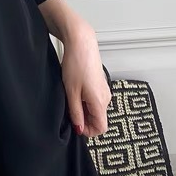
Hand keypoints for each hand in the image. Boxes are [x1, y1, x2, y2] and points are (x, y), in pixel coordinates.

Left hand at [59, 20, 110, 137]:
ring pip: (96, 109)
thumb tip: (79, 128)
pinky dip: (85, 100)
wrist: (82, 44)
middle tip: (69, 109)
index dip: (88, 131)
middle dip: (84, 119)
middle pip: (98, 119)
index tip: (75, 125)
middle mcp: (106, 97)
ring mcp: (104, 90)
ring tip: (71, 97)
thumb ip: (76, 113)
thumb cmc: (76, 64)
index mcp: (100, 102)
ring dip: (84, 109)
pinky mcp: (100, 83)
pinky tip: (75, 90)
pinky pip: (95, 99)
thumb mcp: (71, 93)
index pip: (101, 128)